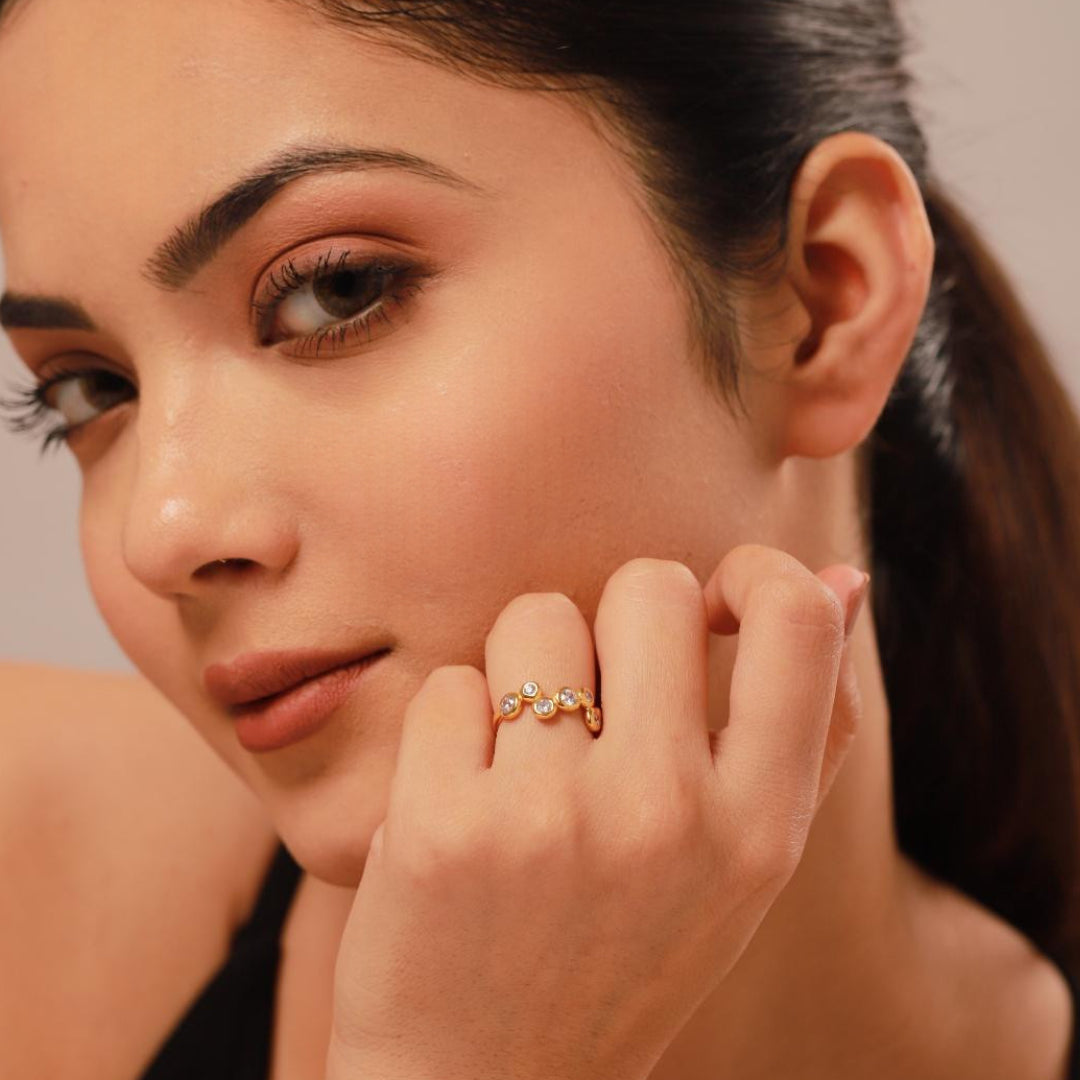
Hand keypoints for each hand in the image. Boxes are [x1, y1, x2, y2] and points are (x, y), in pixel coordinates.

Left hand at [324, 544, 869, 1079]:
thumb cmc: (624, 954)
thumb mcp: (744, 863)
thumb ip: (807, 722)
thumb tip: (847, 576)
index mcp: (759, 827)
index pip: (798, 620)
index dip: (756, 575)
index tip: (714, 605)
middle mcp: (664, 815)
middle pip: (649, 587)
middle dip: (614, 621)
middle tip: (596, 695)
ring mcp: (550, 819)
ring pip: (536, 618)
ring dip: (523, 668)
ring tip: (524, 757)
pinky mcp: (442, 825)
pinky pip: (450, 685)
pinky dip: (452, 727)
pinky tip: (461, 799)